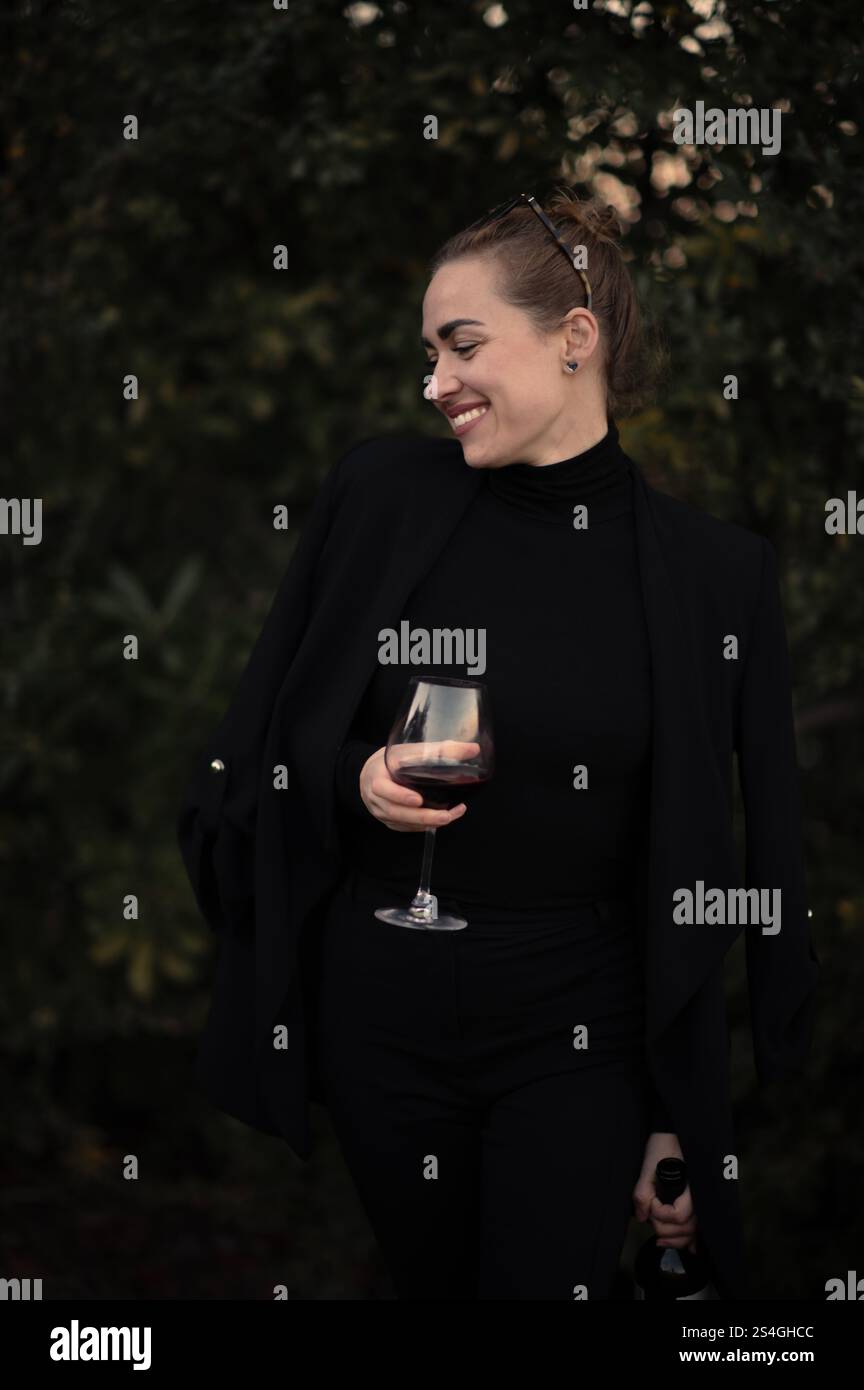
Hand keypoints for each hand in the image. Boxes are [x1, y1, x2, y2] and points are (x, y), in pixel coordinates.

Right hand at [358, 741, 478, 831]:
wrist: (372, 773)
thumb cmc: (392, 760)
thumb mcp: (410, 750)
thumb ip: (441, 750)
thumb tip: (473, 749)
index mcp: (377, 776)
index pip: (384, 788)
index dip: (400, 795)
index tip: (418, 799)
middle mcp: (376, 797)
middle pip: (396, 811)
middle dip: (421, 816)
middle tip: (445, 815)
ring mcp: (381, 811)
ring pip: (401, 822)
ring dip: (426, 822)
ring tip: (449, 817)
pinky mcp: (388, 821)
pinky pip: (405, 827)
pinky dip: (422, 826)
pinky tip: (439, 821)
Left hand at [632, 1131, 698, 1252]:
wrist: (675, 1129)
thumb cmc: (665, 1141)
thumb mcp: (650, 1162)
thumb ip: (643, 1190)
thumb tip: (641, 1217)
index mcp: (692, 1186)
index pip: (678, 1215)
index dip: (660, 1213)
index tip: (649, 1200)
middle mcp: (701, 1196)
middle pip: (687, 1229)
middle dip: (664, 1228)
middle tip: (649, 1217)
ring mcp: (702, 1200)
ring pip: (694, 1232)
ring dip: (676, 1239)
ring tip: (659, 1239)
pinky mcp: (698, 1200)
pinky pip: (700, 1226)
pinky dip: (692, 1239)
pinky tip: (689, 1248)